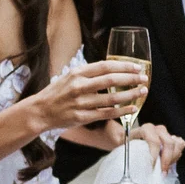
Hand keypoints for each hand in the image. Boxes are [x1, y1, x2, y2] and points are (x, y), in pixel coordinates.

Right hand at [31, 59, 145, 130]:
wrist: (40, 111)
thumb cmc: (57, 92)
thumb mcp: (69, 76)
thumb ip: (88, 73)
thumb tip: (112, 69)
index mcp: (77, 73)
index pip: (105, 66)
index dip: (123, 66)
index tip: (137, 67)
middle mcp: (79, 86)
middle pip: (111, 80)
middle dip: (131, 79)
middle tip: (144, 79)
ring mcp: (81, 103)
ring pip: (111, 98)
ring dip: (130, 95)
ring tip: (142, 92)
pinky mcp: (82, 117)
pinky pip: (106, 114)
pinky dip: (121, 111)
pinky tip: (132, 109)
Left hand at [131, 123, 184, 171]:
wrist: (130, 141)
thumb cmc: (126, 146)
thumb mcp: (124, 149)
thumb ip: (128, 155)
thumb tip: (133, 170)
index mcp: (145, 129)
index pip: (154, 140)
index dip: (154, 154)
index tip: (152, 166)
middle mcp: (157, 129)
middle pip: (168, 143)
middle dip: (166, 160)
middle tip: (162, 173)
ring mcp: (166, 133)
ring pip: (177, 144)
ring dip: (172, 159)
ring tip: (164, 169)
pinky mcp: (172, 137)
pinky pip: (180, 145)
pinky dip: (177, 155)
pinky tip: (169, 163)